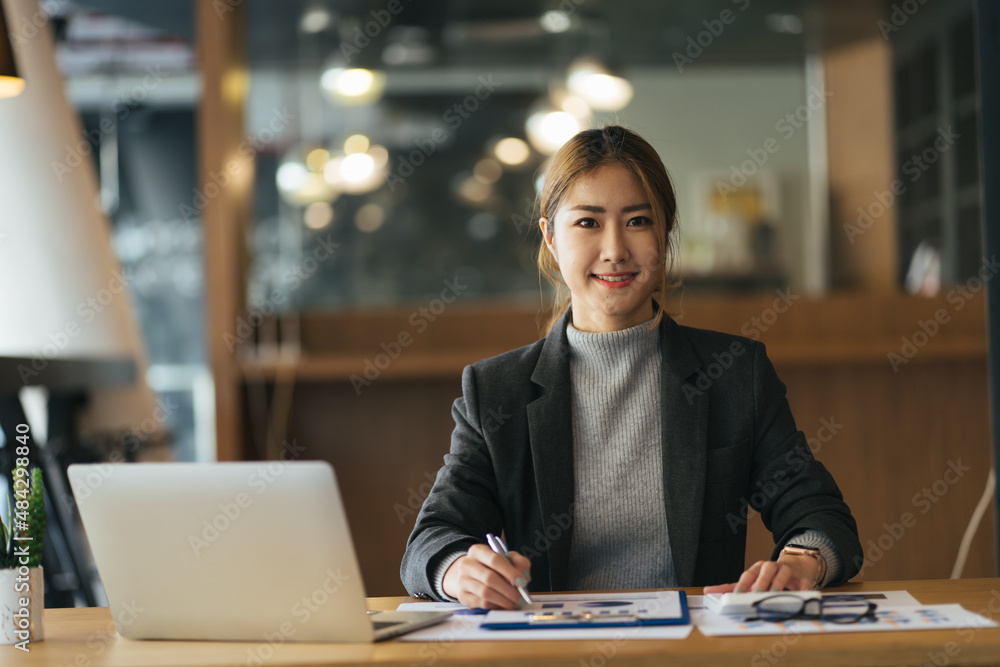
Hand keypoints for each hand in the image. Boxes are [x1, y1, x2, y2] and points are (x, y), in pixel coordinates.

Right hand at [441, 543, 531, 609]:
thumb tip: (525, 576)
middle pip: (489, 578)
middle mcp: (467, 564)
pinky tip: (503, 605)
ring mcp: (462, 581)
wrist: (468, 574)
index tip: (523, 582)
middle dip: (509, 590)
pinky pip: (481, 603)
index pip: (494, 559)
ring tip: (515, 603)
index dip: (510, 572)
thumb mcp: (507, 558)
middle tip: (521, 597)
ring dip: (504, 600)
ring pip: (485, 592)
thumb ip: (519, 562)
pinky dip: (495, 605)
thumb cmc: (492, 566)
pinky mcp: (462, 596)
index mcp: (478, 551)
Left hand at [702, 554, 819, 593]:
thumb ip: (733, 587)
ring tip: (773, 592)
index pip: (747, 575)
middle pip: (764, 570)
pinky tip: (802, 595)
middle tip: (754, 593)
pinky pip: (803, 582)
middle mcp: (771, 567)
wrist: (798, 566)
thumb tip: (708, 591)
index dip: (742, 585)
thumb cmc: (771, 576)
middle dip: (759, 581)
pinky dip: (803, 588)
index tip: (736, 595)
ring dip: (777, 582)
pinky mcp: (802, 577)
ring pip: (782, 572)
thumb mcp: (753, 581)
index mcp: (757, 569)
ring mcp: (787, 571)